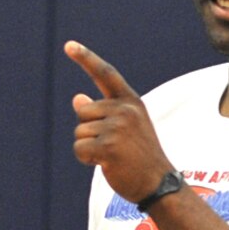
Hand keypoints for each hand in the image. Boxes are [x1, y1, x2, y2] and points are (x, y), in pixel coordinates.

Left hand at [65, 41, 175, 205]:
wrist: (159, 184)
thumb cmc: (139, 156)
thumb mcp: (125, 128)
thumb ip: (103, 112)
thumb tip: (78, 98)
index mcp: (131, 102)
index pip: (105, 74)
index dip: (86, 58)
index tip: (69, 45)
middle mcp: (125, 110)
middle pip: (83, 112)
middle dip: (89, 130)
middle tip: (113, 145)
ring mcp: (118, 127)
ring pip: (79, 132)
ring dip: (88, 147)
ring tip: (113, 155)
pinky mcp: (108, 146)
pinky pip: (79, 149)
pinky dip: (86, 159)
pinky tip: (106, 164)